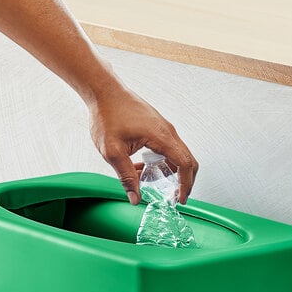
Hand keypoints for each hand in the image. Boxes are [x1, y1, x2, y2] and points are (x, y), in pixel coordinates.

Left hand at [88, 85, 197, 204]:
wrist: (104, 92)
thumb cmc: (107, 115)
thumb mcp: (112, 152)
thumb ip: (125, 177)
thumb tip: (135, 198)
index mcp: (161, 136)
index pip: (184, 164)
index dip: (186, 184)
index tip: (180, 199)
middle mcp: (167, 131)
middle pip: (187, 160)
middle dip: (185, 181)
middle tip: (175, 197)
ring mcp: (164, 129)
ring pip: (177, 155)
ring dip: (170, 172)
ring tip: (152, 183)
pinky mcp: (157, 128)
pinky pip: (167, 149)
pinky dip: (161, 163)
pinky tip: (142, 169)